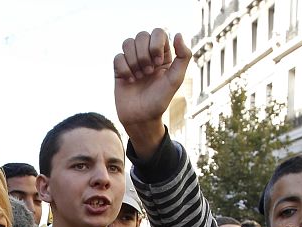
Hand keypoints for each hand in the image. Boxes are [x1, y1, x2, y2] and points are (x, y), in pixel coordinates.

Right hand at [114, 29, 190, 157]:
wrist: (142, 118)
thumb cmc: (160, 100)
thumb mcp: (176, 80)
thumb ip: (183, 57)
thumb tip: (178, 34)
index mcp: (162, 54)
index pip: (158, 32)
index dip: (156, 44)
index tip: (157, 63)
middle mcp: (147, 54)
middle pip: (142, 35)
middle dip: (144, 54)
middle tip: (148, 73)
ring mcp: (132, 61)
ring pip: (128, 43)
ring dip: (134, 61)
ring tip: (139, 77)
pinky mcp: (120, 69)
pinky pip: (118, 57)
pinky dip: (124, 69)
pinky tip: (130, 81)